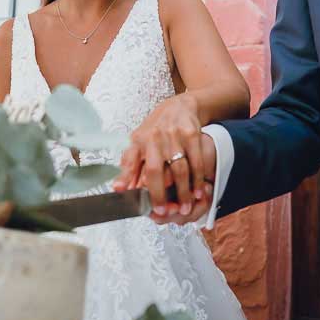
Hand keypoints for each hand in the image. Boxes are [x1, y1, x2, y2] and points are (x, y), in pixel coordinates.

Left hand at [114, 94, 215, 220]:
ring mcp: (173, 135)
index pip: (129, 161)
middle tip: (163, 212)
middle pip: (155, 170)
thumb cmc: (156, 131)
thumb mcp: (139, 144)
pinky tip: (198, 193)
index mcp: (137, 141)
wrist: (179, 107)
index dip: (125, 178)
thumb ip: (131, 167)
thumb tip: (121, 190)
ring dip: (183, 192)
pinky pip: (196, 162)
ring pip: (179, 169)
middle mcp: (153, 137)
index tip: (124, 194)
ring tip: (184, 208)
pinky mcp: (191, 134)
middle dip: (159, 194)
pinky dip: (198, 180)